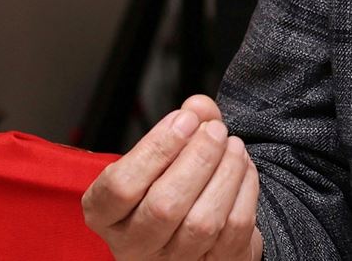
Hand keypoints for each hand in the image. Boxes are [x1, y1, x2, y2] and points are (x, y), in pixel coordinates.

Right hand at [81, 94, 264, 259]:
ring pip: (202, 222)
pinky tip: (243, 168)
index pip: (120, 187)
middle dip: (197, 159)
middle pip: (164, 206)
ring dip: (225, 173)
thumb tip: (198, 107)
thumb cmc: (169, 188)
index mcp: (107, 215)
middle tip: (215, 130)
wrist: (194, 235)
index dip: (156, 148)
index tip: (184, 120)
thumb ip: (181, 125)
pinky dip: (245, 191)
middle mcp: (134, 245)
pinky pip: (234, 230)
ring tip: (233, 144)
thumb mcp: (161, 156)